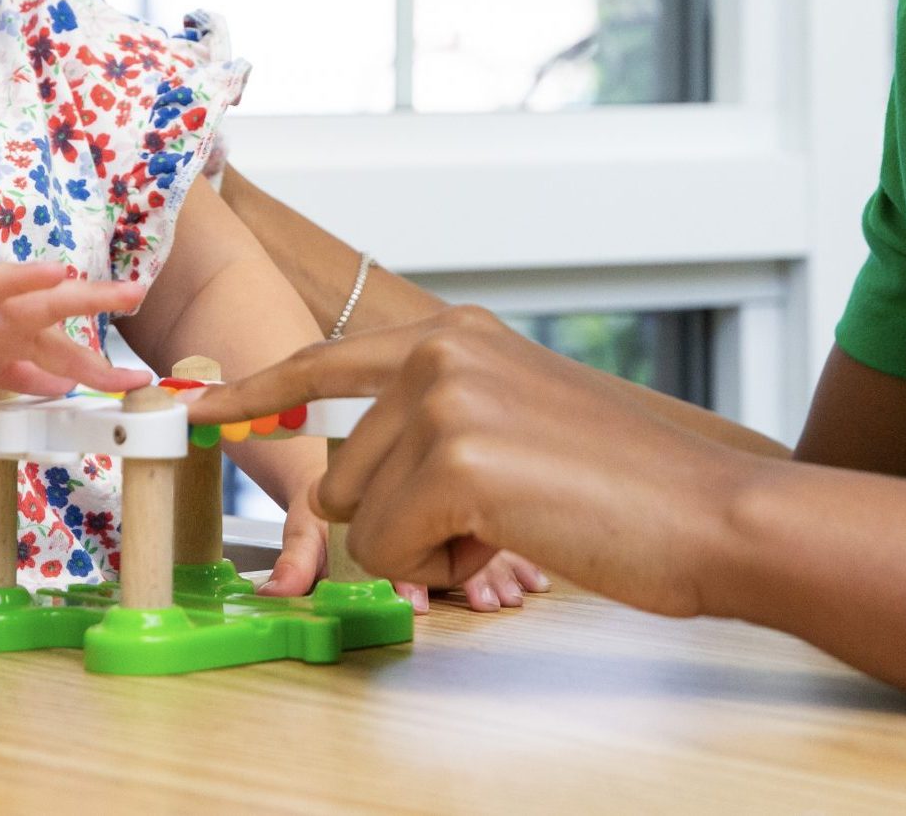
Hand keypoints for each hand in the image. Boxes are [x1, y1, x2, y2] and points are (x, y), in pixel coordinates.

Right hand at [0, 257, 152, 394]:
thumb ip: (24, 370)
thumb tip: (66, 386)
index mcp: (9, 331)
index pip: (64, 351)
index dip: (101, 369)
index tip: (141, 381)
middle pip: (46, 304)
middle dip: (90, 298)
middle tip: (133, 293)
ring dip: (21, 280)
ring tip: (55, 272)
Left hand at [189, 306, 757, 617]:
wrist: (708, 512)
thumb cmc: (620, 482)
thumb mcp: (516, 416)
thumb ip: (435, 422)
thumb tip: (354, 478)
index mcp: (453, 334)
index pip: (325, 361)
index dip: (256, 390)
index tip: (198, 407)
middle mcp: (438, 352)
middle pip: (339, 470)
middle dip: (395, 520)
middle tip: (489, 519)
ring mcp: (444, 401)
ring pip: (359, 518)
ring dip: (421, 549)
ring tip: (508, 526)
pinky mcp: (455, 461)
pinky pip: (389, 552)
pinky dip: (439, 571)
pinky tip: (510, 545)